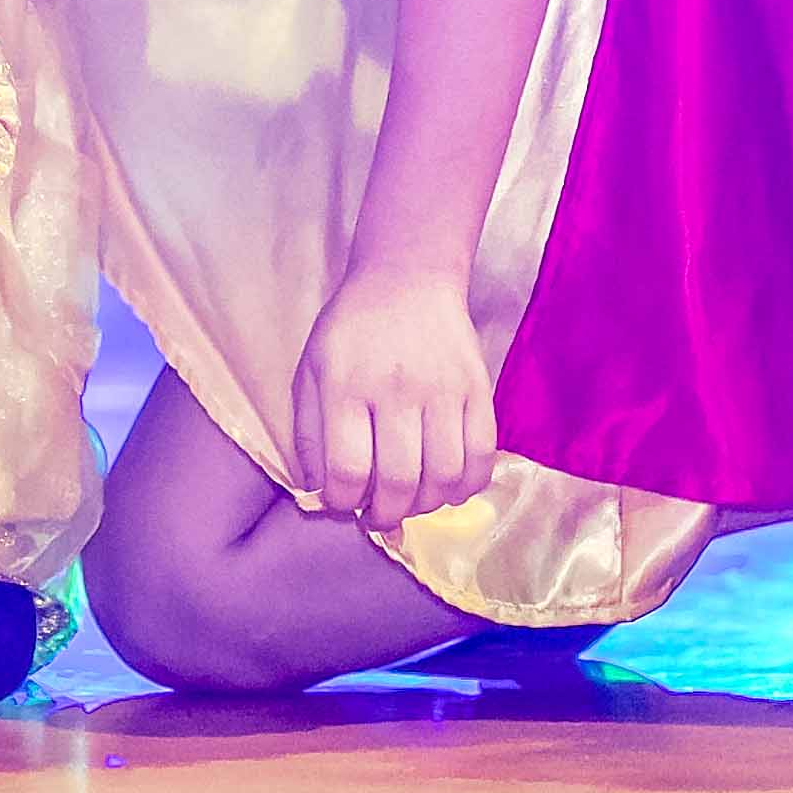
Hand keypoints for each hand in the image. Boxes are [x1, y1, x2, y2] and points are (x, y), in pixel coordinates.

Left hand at [291, 262, 494, 533]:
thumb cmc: (351, 331)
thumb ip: (309, 435)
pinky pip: (483, 456)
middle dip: (386, 514)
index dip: (344, 503)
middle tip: (378, 514)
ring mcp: (443, 388)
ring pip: (445, 475)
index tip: (344, 503)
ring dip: (426, 505)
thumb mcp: (311, 372)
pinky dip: (467, 486)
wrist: (407, 278)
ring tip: (412, 500)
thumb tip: (318, 495)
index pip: (347, 470)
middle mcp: (396, 388)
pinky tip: (448, 486)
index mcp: (345, 384)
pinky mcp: (478, 388)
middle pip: (400, 481)